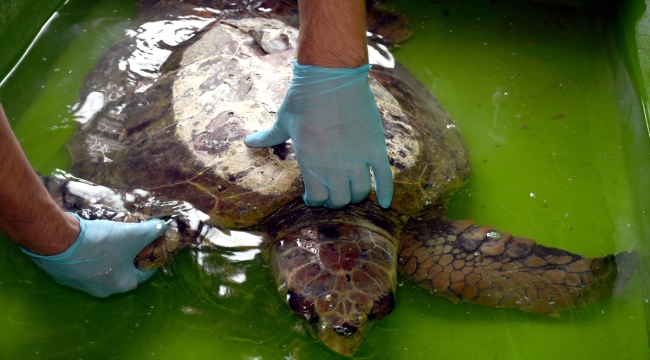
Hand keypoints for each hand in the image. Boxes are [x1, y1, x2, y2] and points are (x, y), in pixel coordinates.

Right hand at [21, 214, 167, 296]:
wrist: (60, 243)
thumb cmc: (102, 244)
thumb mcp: (133, 234)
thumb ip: (151, 231)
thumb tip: (163, 227)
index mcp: (122, 284)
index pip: (144, 273)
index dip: (151, 258)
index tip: (153, 248)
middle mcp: (103, 289)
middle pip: (123, 271)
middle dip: (129, 257)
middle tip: (132, 242)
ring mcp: (83, 284)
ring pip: (103, 269)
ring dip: (109, 256)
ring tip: (112, 240)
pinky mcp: (67, 276)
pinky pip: (85, 266)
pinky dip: (91, 256)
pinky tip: (91, 242)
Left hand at [245, 61, 392, 208]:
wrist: (331, 74)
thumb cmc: (303, 96)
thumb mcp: (283, 120)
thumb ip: (269, 137)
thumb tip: (248, 142)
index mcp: (310, 162)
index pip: (317, 198)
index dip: (316, 200)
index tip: (315, 196)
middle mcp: (334, 165)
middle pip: (340, 200)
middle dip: (335, 201)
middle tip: (333, 194)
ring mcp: (358, 158)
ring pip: (360, 192)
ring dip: (355, 195)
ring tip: (352, 190)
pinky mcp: (375, 147)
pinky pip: (384, 178)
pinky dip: (385, 193)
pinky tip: (384, 203)